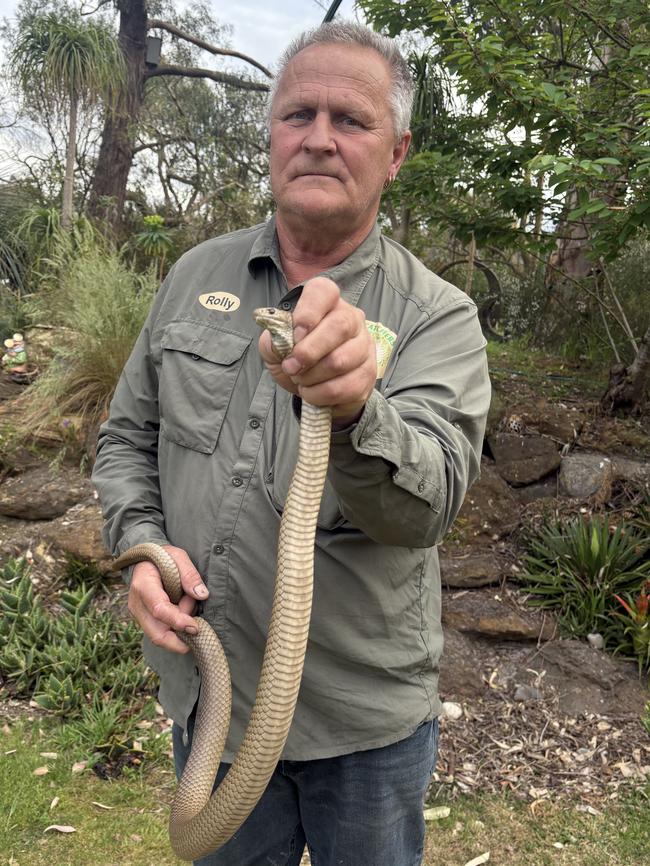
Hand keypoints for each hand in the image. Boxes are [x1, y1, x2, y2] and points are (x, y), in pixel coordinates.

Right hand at [127, 544, 208, 653]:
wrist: (143, 561)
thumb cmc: (162, 557)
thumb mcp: (178, 556)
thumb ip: (189, 574)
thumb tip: (202, 595)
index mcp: (144, 585)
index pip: (159, 609)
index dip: (178, 621)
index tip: (195, 627)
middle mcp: (137, 605)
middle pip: (157, 634)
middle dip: (180, 640)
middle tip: (199, 630)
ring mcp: (139, 615)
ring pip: (160, 637)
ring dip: (181, 630)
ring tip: (189, 605)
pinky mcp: (145, 621)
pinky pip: (162, 632)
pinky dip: (177, 629)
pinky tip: (184, 612)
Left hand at [258, 277, 375, 424]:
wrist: (314, 388)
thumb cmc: (296, 358)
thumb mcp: (276, 347)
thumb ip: (273, 340)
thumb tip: (277, 341)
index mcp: (327, 303)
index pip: (324, 292)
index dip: (308, 312)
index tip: (295, 334)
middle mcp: (352, 318)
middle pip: (339, 326)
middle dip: (309, 351)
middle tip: (291, 367)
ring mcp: (364, 346)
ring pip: (340, 361)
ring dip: (312, 376)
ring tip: (300, 380)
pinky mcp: (368, 373)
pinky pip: (346, 386)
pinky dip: (321, 394)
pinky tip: (312, 392)